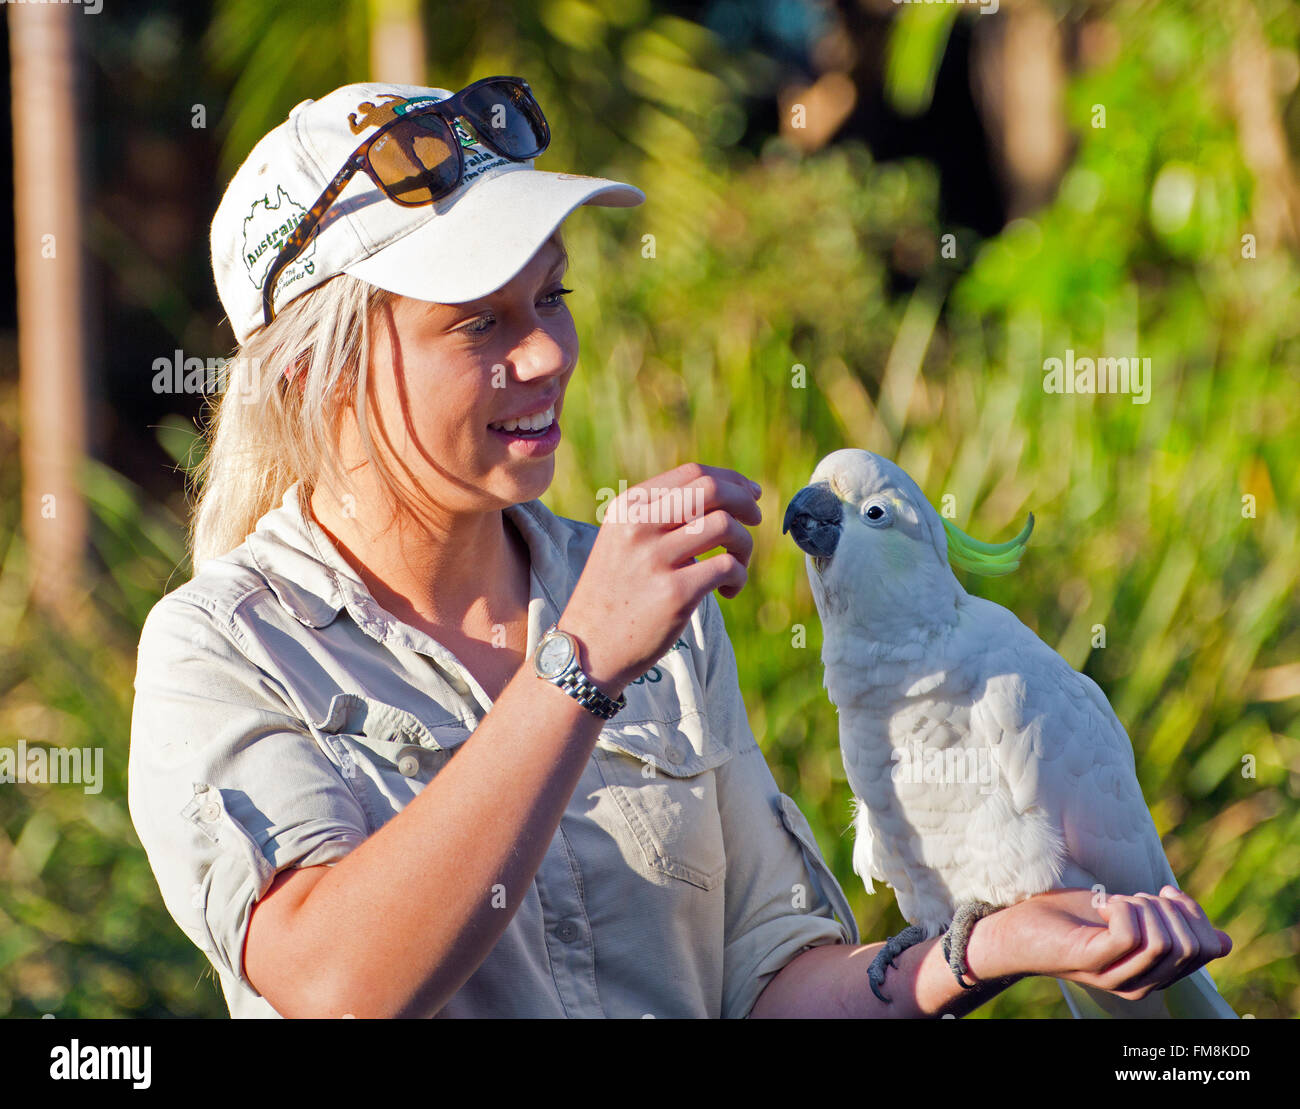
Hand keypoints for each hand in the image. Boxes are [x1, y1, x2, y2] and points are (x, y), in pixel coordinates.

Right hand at [559, 463, 762, 693]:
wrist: (589, 648)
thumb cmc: (616, 593)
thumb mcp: (623, 540)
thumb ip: (661, 515)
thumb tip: (728, 493)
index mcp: (628, 507)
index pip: (692, 473)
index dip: (731, 480)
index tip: (751, 494)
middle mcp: (639, 526)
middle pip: (713, 490)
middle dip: (746, 502)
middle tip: (756, 521)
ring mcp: (655, 559)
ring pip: (726, 527)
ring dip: (745, 545)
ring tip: (736, 567)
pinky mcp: (675, 593)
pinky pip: (728, 567)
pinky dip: (739, 577)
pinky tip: (727, 591)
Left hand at [968, 886, 1230, 999]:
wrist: (1017, 928)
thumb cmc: (1072, 918)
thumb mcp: (1132, 917)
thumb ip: (1171, 928)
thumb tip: (1225, 941)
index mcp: (1158, 972)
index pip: (1210, 949)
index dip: (1196, 914)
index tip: (1164, 893)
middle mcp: (1145, 982)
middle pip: (1192, 946)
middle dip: (1169, 909)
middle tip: (1134, 898)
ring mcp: (1119, 977)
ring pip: (1164, 942)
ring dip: (1143, 907)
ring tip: (1114, 902)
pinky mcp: (1094, 962)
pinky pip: (1130, 935)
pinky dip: (1121, 908)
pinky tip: (1101, 904)